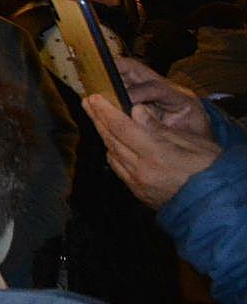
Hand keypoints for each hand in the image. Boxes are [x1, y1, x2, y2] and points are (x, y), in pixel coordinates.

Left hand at [83, 59, 221, 209]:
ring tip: (97, 118)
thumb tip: (135, 110)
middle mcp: (142, 171)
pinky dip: (112, 151)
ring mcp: (137, 184)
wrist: (216, 205)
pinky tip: (112, 142)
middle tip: (88, 101)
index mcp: (157, 155)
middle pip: (111, 140)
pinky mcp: (137, 193)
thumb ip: (160, 128)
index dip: (106, 111)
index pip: (122, 128)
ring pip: (112, 154)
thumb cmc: (211, 170)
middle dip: (98, 119)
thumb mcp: (194, 144)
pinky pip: (118, 168)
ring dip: (103, 134)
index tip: (94, 97)